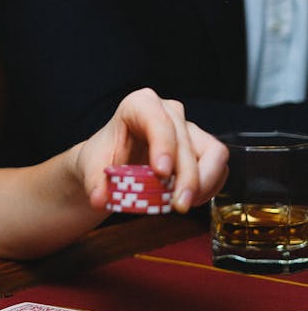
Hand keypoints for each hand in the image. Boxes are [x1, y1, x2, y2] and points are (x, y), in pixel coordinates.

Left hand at [74, 87, 228, 212]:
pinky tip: (189, 200)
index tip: (161, 172)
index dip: (163, 144)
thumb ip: (94, 183)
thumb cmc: (103, 158)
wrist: (111, 165)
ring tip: (183, 204)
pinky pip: (219, 167)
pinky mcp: (202, 147)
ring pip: (214, 153)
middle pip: (186, 142)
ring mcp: (188, 129)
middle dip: (187, 176)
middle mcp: (168, 112)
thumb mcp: (91, 168)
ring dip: (204, 183)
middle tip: (178, 205)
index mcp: (138, 105)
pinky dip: (209, 187)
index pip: (156, 119)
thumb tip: (99, 199)